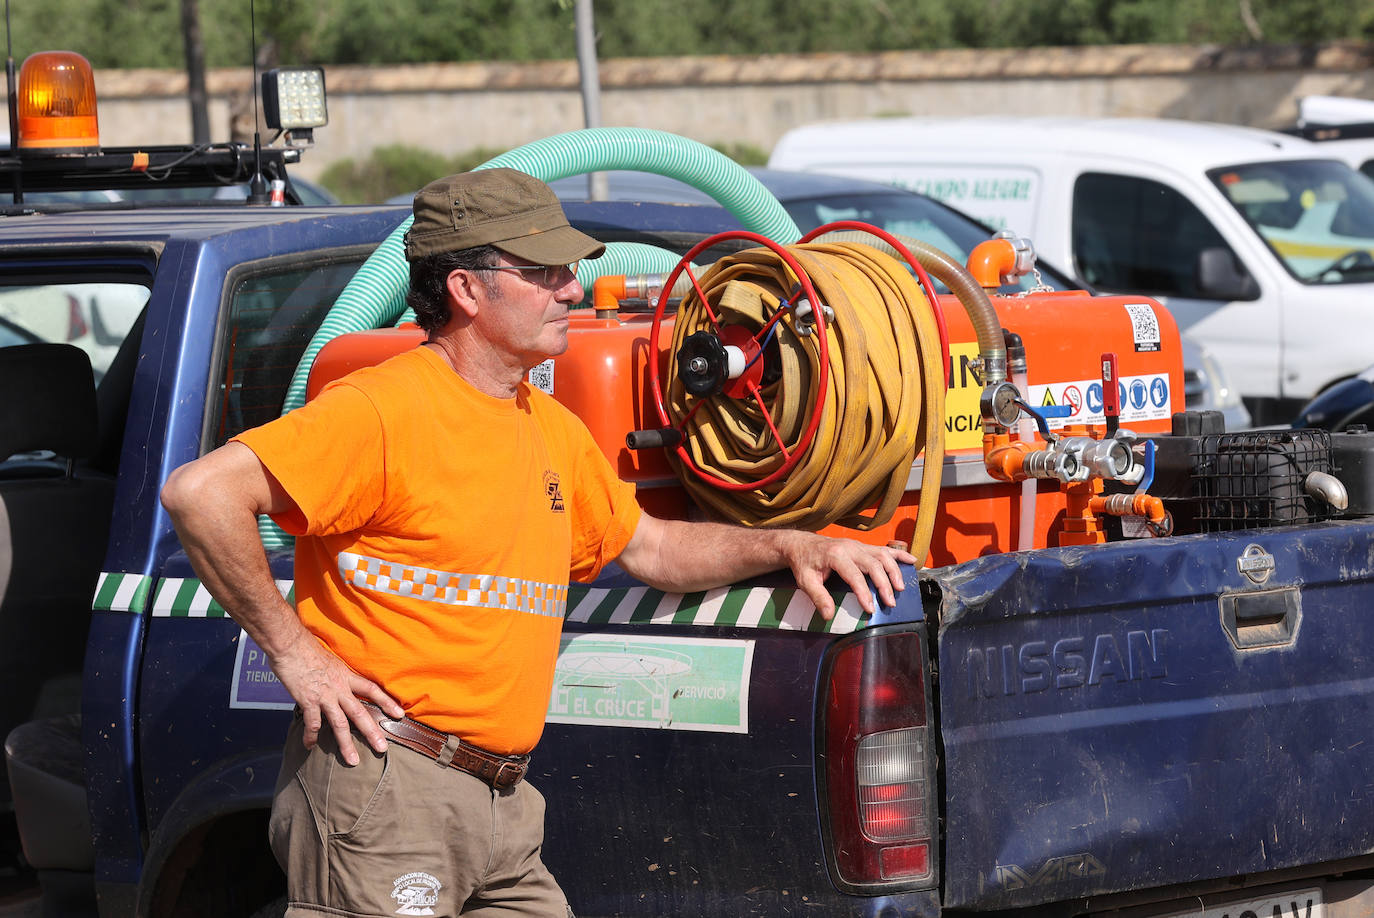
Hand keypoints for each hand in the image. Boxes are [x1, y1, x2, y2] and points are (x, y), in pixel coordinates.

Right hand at [269, 632, 404, 765]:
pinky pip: (312, 724)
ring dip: (346, 744)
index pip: (372, 689)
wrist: (290, 644)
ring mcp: (324, 696)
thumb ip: (337, 675)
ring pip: (339, 724)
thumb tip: (340, 684)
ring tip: (353, 761)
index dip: (387, 701)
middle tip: (382, 748)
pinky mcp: (307, 701)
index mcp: (347, 676)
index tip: (400, 714)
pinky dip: (311, 737)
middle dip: (372, 732)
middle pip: (360, 713)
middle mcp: (339, 688)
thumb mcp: (331, 660)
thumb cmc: (308, 648)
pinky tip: (310, 747)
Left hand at [782, 533, 915, 619]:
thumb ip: (818, 598)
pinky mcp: (863, 546)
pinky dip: (899, 554)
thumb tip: (829, 615)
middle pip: (873, 564)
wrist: (802, 544)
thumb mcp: (806, 581)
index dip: (864, 593)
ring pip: (882, 555)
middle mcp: (850, 547)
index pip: (854, 576)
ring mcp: (858, 545)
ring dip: (894, 571)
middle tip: (890, 602)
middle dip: (884, 584)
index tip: (870, 609)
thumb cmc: (804, 563)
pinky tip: (912, 561)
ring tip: (900, 589)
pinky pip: (885, 548)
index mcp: (835, 555)